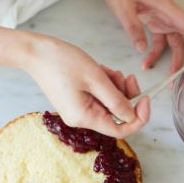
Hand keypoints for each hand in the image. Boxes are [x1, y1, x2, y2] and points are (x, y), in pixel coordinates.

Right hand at [20, 35, 150, 137]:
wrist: (36, 52)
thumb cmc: (62, 62)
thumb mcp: (96, 78)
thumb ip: (117, 100)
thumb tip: (133, 116)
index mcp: (85, 118)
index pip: (121, 130)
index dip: (139, 117)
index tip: (147, 98)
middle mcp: (81, 118)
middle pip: (117, 114)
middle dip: (127, 95)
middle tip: (129, 76)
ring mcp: (78, 109)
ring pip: (110, 103)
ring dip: (116, 87)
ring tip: (110, 70)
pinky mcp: (77, 99)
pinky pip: (100, 95)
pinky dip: (105, 83)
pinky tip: (100, 70)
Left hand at [101, 0, 183, 73]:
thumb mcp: (123, 7)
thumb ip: (133, 27)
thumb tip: (142, 49)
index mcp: (167, 8)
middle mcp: (169, 15)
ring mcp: (163, 20)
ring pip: (175, 43)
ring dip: (173, 60)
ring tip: (169, 79)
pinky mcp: (155, 24)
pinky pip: (160, 43)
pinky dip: (155, 54)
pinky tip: (146, 64)